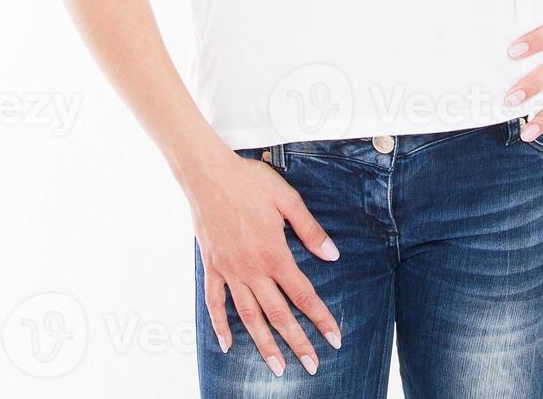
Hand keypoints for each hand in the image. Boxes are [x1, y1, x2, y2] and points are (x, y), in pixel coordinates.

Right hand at [185, 152, 341, 376]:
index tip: (334, 338)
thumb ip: (310, 231)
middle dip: (297, 343)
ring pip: (248, 316)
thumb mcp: (287, 200)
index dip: (320, 318)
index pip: (303, 295)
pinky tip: (226, 343)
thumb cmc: (249, 182)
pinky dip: (219, 325)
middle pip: (278, 314)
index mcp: (274, 254)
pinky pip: (215, 302)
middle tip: (311, 366)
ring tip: (275, 367)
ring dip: (263, 344)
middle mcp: (252, 270)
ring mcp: (229, 271)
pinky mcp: (212, 267)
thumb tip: (331, 255)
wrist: (208, 175)